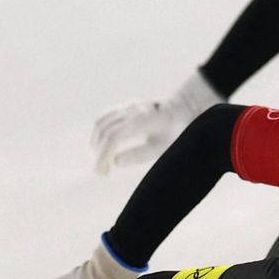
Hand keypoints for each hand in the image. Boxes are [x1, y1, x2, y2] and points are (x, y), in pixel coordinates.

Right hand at [91, 71, 222, 174]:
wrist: (183, 110)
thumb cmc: (176, 132)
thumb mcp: (162, 148)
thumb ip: (139, 155)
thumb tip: (115, 162)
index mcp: (144, 120)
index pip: (114, 137)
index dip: (103, 155)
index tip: (101, 172)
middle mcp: (132, 109)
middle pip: (104, 131)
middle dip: (98, 153)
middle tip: (102, 172)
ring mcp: (126, 105)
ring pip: (99, 123)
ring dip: (95, 144)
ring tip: (102, 163)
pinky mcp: (122, 107)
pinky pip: (103, 120)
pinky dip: (98, 135)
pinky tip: (102, 150)